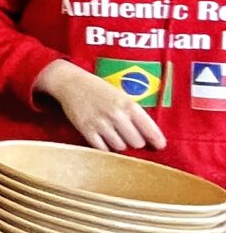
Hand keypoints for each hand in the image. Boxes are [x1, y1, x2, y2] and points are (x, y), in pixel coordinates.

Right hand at [35, 59, 166, 153]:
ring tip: (114, 134)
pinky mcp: (86, 130)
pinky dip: (105, 147)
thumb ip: (133, 112)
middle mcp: (116, 114)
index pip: (149, 129)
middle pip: (136, 142)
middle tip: (129, 135)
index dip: (157, 140)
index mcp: (128, 104)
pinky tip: (104, 138)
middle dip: (135, 141)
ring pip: (120, 147)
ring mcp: (100, 123)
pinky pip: (102, 148)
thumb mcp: (120, 95)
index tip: (160, 146)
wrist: (71, 83)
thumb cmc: (99, 89)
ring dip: (119, 144)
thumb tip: (147, 134)